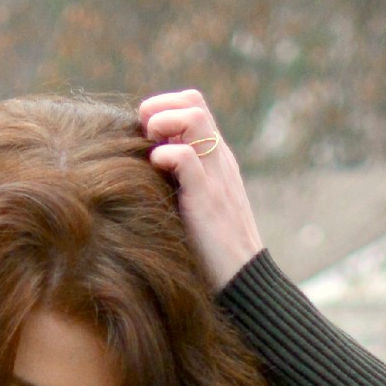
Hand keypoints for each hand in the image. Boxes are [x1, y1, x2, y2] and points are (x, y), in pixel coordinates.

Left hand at [138, 89, 264, 291]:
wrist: (243, 284)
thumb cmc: (212, 254)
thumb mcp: (196, 209)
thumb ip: (180, 185)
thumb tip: (142, 174)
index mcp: (217, 160)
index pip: (193, 107)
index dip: (164, 108)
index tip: (145, 136)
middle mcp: (219, 160)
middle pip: (193, 101)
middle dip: (160, 107)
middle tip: (143, 138)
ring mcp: (216, 176)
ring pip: (193, 117)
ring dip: (162, 124)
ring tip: (150, 152)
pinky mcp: (207, 198)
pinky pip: (185, 156)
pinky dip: (164, 156)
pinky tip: (156, 173)